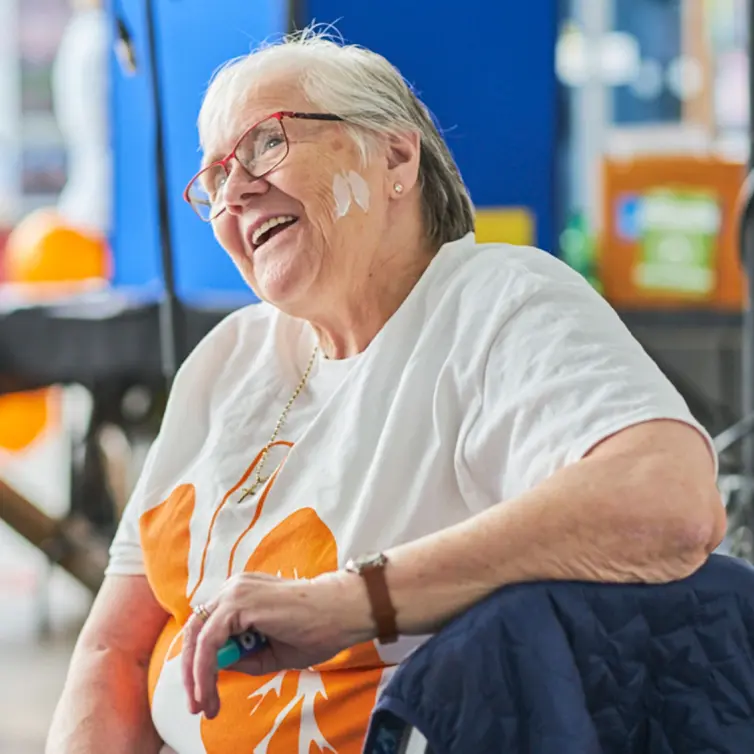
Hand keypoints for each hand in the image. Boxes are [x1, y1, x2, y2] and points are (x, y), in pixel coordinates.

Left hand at [181, 571, 374, 718]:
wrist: (342, 612)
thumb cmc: (316, 629)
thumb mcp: (272, 652)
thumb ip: (244, 656)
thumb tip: (217, 667)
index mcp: (242, 595)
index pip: (207, 627)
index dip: (199, 661)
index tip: (205, 694)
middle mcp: (234, 588)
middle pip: (195, 631)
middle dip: (190, 671)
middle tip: (197, 705)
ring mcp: (235, 593)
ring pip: (197, 637)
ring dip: (196, 675)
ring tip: (204, 705)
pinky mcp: (238, 603)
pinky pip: (208, 641)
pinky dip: (203, 669)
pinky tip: (208, 691)